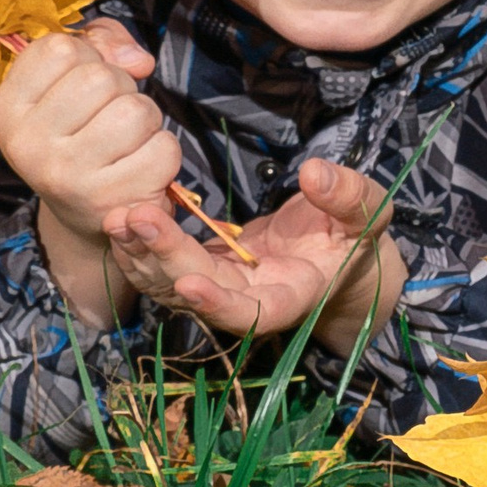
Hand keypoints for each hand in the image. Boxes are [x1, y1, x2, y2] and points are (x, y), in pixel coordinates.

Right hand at [0, 22, 177, 324]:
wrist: (84, 210)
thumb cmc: (80, 129)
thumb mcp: (71, 77)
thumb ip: (102, 41)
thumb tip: (139, 60)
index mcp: (7, 109)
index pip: (61, 48)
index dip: (87, 56)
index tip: (80, 84)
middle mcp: (28, 145)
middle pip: (102, 77)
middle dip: (120, 87)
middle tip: (108, 114)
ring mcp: (66, 176)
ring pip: (136, 110)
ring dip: (145, 117)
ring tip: (126, 138)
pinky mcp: (108, 200)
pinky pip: (164, 149)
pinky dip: (164, 150)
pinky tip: (140, 163)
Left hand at [103, 158, 407, 357]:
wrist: (341, 253)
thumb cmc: (357, 233)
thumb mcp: (369, 211)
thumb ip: (347, 195)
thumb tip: (313, 173)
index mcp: (294, 294)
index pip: (255, 313)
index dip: (220, 304)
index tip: (189, 283)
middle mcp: (252, 300)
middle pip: (201, 292)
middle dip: (165, 258)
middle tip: (135, 218)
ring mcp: (226, 287)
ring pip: (174, 283)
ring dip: (142, 255)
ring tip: (117, 218)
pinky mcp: (209, 268)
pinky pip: (167, 266)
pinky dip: (143, 246)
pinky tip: (122, 219)